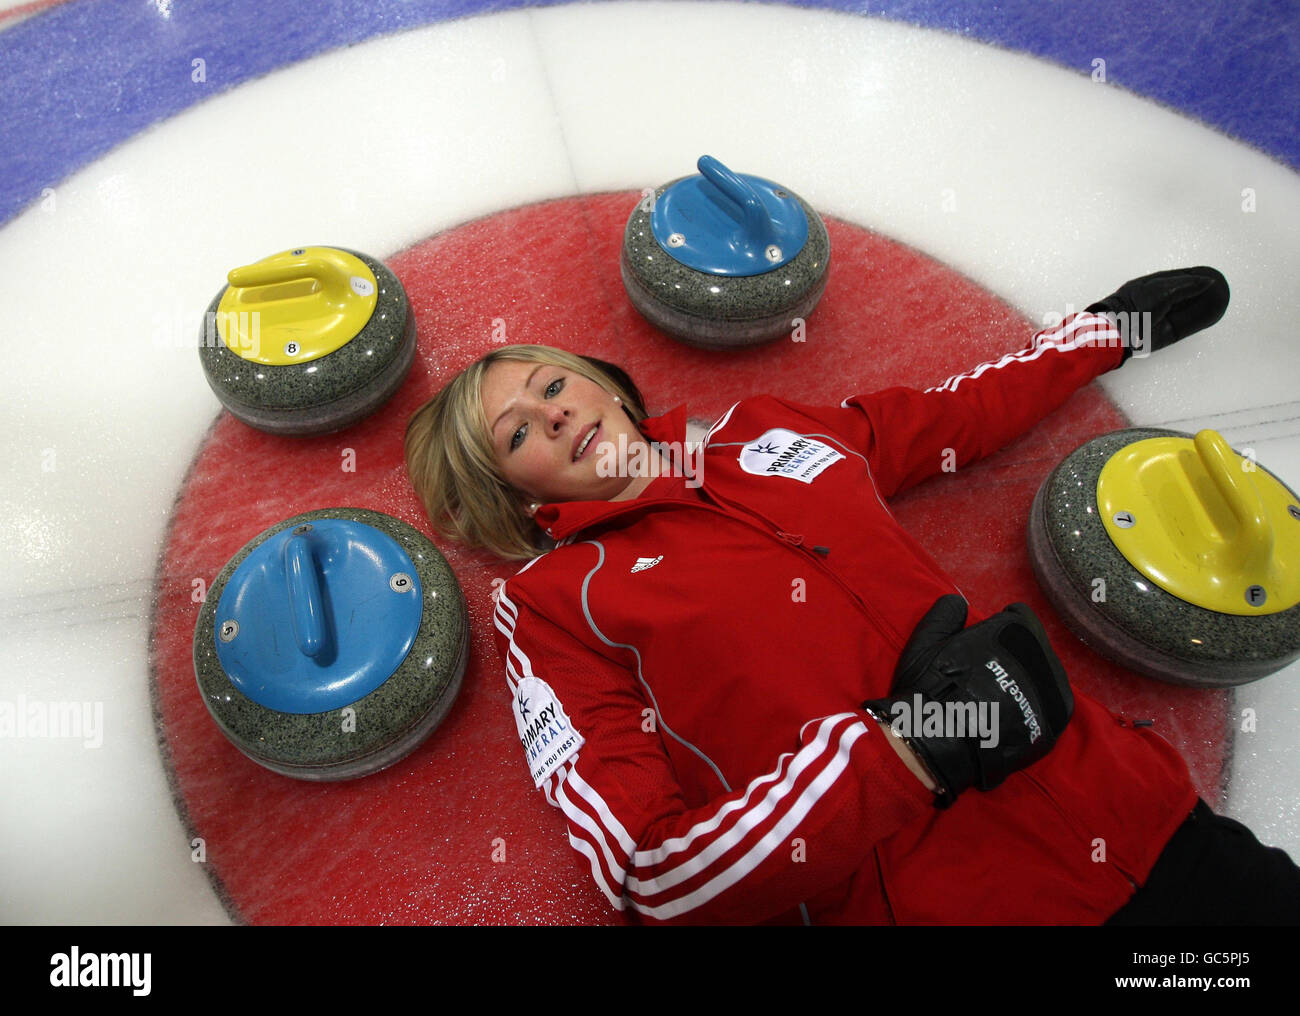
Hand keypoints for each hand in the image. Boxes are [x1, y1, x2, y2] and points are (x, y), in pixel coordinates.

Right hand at [864, 595, 1073, 807]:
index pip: (1019, 617)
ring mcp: (1050, 694)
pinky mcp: (1052, 726)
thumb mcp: (927, 640)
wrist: (939, 743)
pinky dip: (1031, 709)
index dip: (1000, 627)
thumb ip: (946, 613)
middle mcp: (1042, 658)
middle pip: (1034, 648)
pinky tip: (1008, 716)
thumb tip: (961, 602)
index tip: (986, 642)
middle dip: (1015, 655)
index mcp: (1016, 631)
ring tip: (998, 697)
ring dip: (1026, 681)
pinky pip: (1047, 709)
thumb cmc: (930, 686)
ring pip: (1044, 678)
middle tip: (988, 672)